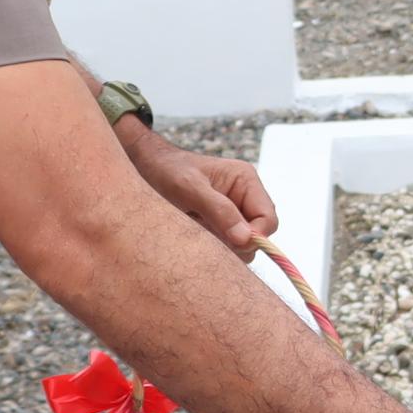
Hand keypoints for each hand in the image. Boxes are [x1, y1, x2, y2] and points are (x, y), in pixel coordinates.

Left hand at [116, 115, 276, 252]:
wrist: (144, 167)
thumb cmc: (166, 170)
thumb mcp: (190, 188)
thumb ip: (220, 211)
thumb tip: (247, 238)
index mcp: (246, 181)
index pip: (269, 220)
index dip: (256, 237)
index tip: (231, 243)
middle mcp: (245, 197)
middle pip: (259, 235)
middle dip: (236, 242)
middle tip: (206, 235)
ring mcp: (233, 212)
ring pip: (243, 244)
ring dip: (222, 245)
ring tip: (196, 230)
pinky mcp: (220, 224)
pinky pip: (227, 245)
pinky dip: (213, 246)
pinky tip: (194, 233)